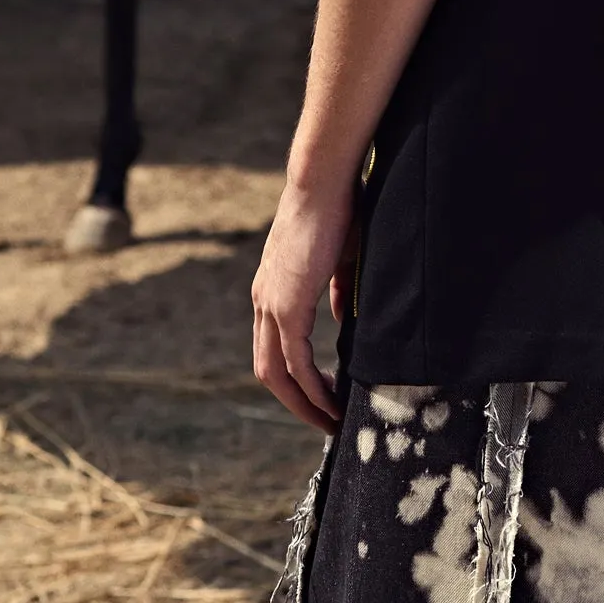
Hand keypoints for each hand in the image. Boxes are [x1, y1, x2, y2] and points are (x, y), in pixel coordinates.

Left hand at [251, 175, 357, 431]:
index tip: (321, 395)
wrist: (324, 181)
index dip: (294, 378)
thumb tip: (340, 320)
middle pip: (268, 371)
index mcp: (272, 290)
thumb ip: (335, 292)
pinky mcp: (286, 305)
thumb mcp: (338, 260)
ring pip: (276, 374)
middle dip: (295, 402)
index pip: (274, 348)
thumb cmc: (338, 210)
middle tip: (324, 421)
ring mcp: (270, 304)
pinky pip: (294, 361)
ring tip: (330, 421)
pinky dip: (312, 387)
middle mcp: (263, 302)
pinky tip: (332, 401)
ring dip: (302, 403)